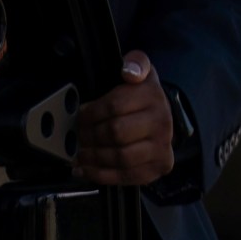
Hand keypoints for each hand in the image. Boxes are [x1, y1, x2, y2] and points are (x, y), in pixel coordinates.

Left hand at [75, 50, 175, 186]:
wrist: (163, 120)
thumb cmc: (142, 98)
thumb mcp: (141, 72)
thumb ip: (136, 62)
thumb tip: (129, 71)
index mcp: (153, 96)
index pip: (114, 106)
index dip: (90, 113)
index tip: (80, 116)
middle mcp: (162, 122)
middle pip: (116, 132)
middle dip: (89, 136)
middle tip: (77, 136)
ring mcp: (162, 147)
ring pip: (120, 156)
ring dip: (93, 157)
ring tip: (79, 153)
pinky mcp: (158, 167)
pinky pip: (126, 176)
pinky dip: (100, 175)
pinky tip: (85, 169)